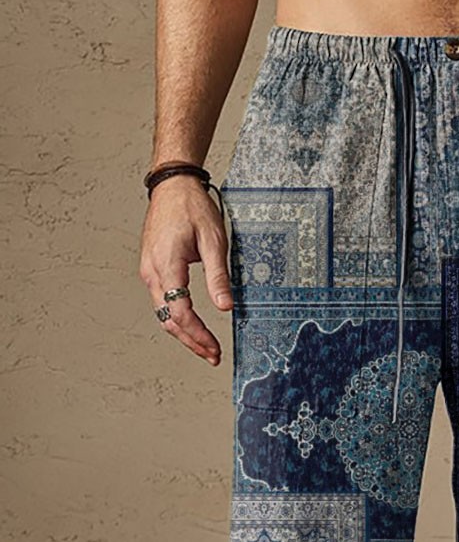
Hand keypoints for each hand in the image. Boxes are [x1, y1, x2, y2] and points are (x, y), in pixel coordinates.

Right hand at [138, 175, 233, 363]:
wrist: (172, 186)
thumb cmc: (191, 207)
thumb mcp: (214, 240)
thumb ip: (218, 276)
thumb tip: (226, 306)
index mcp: (166, 264)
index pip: (180, 311)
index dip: (198, 333)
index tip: (214, 347)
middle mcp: (152, 271)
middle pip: (168, 319)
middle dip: (191, 341)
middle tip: (212, 355)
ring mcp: (149, 271)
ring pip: (163, 313)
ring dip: (184, 333)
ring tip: (205, 347)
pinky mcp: (152, 269)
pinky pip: (162, 302)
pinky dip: (177, 319)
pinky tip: (192, 327)